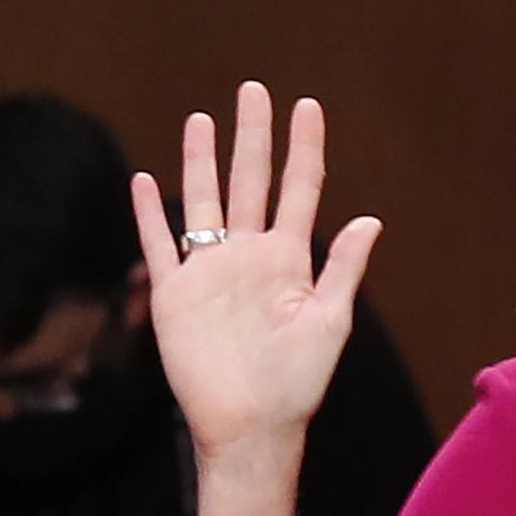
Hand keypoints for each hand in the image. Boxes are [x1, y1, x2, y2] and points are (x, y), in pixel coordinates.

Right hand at [130, 81, 383, 468]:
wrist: (251, 426)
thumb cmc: (297, 383)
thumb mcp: (330, 323)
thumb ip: (342, 269)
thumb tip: (370, 219)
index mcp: (289, 260)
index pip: (299, 190)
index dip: (304, 148)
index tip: (307, 106)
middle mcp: (249, 256)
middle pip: (250, 181)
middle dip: (253, 136)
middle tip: (255, 90)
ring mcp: (210, 271)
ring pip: (204, 201)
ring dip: (202, 161)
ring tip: (202, 119)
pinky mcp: (176, 294)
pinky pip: (160, 244)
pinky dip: (150, 213)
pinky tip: (145, 180)